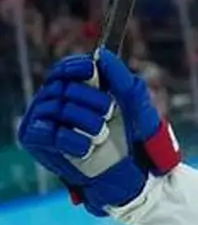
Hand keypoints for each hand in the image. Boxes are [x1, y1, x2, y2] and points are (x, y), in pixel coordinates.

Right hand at [18, 49, 180, 215]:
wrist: (131, 170)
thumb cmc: (132, 134)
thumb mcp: (134, 102)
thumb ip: (120, 77)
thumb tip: (101, 54)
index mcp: (74, 88)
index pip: (64, 70)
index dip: (75, 67)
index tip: (92, 71)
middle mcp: (54, 101)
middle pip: (61, 87)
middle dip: (91, 99)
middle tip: (109, 113)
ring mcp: (43, 121)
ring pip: (56, 108)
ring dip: (87, 122)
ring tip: (102, 134)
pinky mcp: (37, 142)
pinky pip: (48, 133)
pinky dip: (73, 140)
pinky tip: (88, 147)